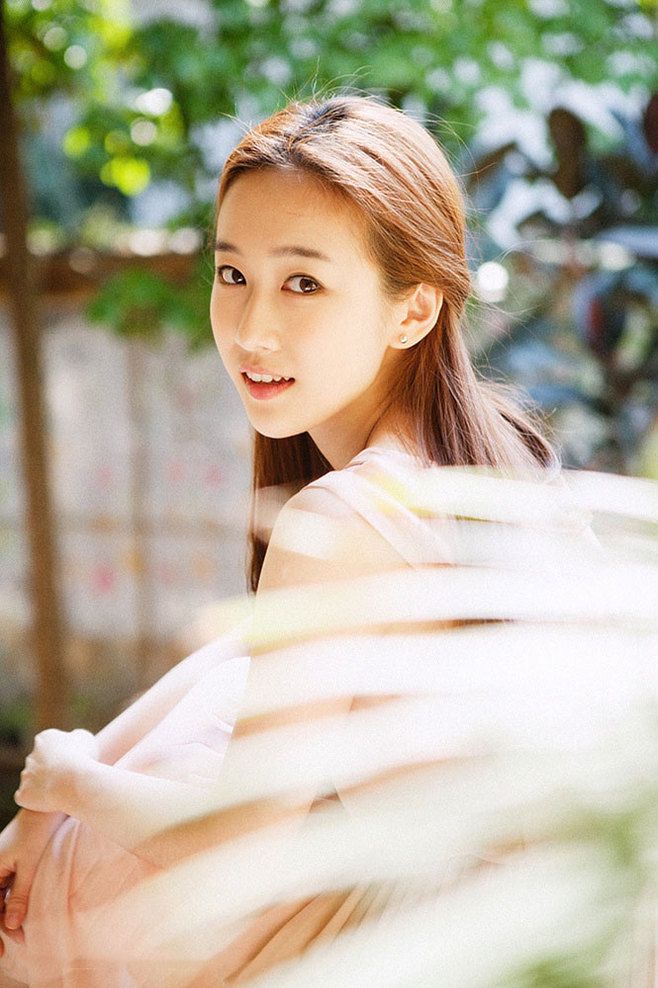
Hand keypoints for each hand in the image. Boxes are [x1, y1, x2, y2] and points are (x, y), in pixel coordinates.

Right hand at [0, 808, 64, 956]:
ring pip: (0, 899)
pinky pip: (7, 889)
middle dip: (3, 927)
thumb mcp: (29, 867)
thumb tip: (11, 926)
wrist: (47, 806)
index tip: (3, 951)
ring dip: (10, 916)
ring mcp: (1, 865)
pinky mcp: (12, 862)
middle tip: (17, 946)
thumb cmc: (38, 832)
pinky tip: (23, 916)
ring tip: (25, 935)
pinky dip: (14, 903)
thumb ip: (19, 896)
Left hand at [14, 728, 98, 814]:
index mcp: (44, 739)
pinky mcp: (22, 794)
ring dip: (41, 785)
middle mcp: (30, 756)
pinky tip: (50, 800)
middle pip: (37, 763)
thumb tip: (73, 738)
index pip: (47, 746)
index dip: (60, 755)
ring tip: (60, 790)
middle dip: (48, 770)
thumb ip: (75, 736)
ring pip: (31, 781)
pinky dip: (35, 800)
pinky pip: (27, 797)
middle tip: (65, 778)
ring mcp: (25, 776)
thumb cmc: (83, 758)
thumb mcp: (85, 738)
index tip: (71, 762)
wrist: (74, 781)